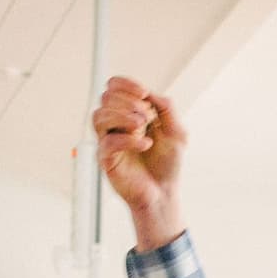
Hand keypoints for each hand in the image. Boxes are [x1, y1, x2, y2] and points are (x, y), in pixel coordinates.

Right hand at [92, 75, 186, 248]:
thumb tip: (151, 93)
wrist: (164, 193)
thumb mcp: (176, 132)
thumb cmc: (167, 164)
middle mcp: (115, 125)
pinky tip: (146, 144)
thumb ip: (167, 109)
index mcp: (128, 113)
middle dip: (128, 102)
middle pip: (105, 98)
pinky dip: (128, 139)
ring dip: (123, 116)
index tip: (143, 93)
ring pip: (99, 116)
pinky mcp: (106, 159)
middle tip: (147, 118)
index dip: (125, 84)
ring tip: (143, 127)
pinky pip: (109, 142)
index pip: (113, 87)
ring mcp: (108, 141)